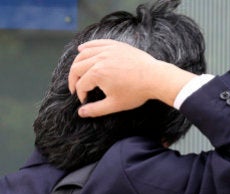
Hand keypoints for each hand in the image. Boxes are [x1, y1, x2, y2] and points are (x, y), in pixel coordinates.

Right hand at [68, 39, 195, 117]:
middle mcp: (99, 59)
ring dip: (77, 62)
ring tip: (76, 71)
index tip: (85, 100)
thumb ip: (96, 110)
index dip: (80, 94)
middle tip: (75, 88)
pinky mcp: (116, 46)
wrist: (155, 78)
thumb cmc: (136, 92)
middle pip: (77, 67)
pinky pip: (97, 43)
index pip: (81, 84)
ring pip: (84, 53)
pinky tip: (82, 50)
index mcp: (97, 73)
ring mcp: (108, 50)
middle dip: (74, 79)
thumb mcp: (115, 104)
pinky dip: (87, 46)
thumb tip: (81, 113)